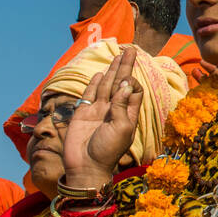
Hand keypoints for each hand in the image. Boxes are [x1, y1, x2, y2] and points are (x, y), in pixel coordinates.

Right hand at [62, 48, 142, 186]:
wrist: (85, 167)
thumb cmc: (107, 151)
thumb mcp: (122, 128)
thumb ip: (123, 105)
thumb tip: (126, 84)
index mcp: (128, 115)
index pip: (134, 92)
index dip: (133, 81)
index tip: (131, 77)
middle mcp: (114, 111)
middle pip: (121, 84)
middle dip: (126, 67)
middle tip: (131, 50)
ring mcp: (98, 111)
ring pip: (106, 86)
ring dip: (112, 71)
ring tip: (119, 56)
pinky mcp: (83, 114)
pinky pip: (89, 95)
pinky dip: (94, 84)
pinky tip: (99, 74)